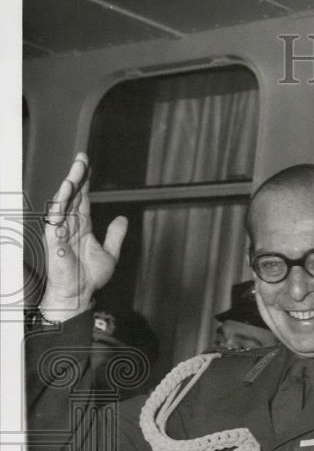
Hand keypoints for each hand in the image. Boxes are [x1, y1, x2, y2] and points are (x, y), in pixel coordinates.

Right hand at [40, 153, 127, 320]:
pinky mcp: (54, 238)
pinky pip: (56, 216)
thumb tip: (123, 218)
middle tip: (82, 157)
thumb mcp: (110, 253)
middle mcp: (69, 224)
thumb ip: (115, 235)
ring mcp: (60, 230)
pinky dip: (60, 203)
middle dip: (77, 175)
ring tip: (76, 168)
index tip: (88, 164)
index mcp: (81, 226)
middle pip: (73, 194)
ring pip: (63, 201)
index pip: (83, 198)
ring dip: (70, 184)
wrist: (79, 294)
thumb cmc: (90, 277)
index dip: (86, 181)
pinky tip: (66, 190)